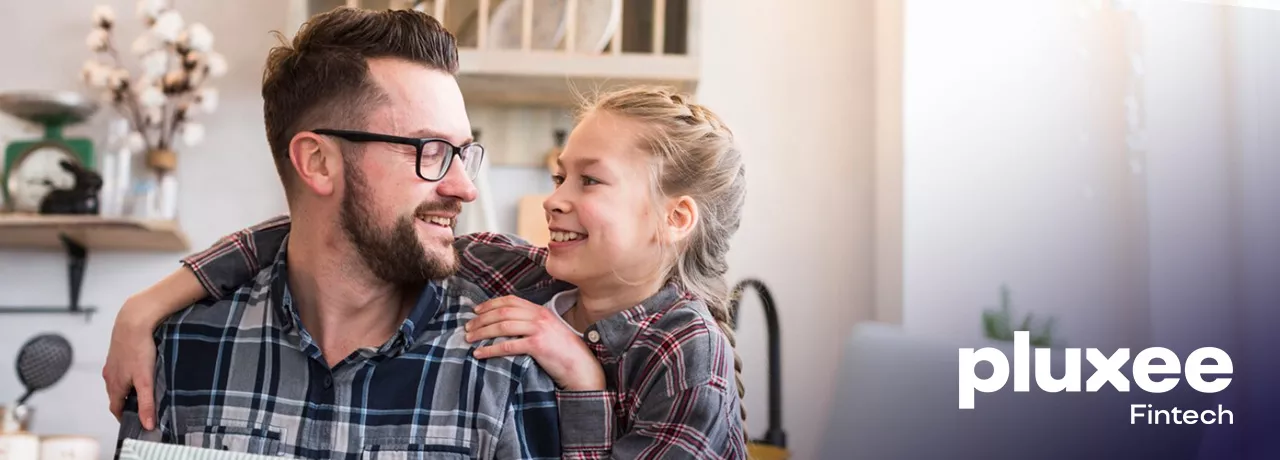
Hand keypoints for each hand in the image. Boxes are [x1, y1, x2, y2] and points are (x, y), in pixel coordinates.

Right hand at [103, 295, 159, 429]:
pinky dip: (129, 373)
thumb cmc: (139, 348)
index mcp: (114, 384)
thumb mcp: (145, 380)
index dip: (124, 416)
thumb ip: (147, 403)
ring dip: (127, 388)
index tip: (134, 422)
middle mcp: (110, 375)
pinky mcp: (118, 352)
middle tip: (142, 407)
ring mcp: (113, 363)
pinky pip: (122, 368)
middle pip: (117, 395)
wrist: (133, 320)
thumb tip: (147, 425)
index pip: (115, 408)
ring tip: (143, 390)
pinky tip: (140, 369)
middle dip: (127, 403)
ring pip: (118, 381)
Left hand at [465, 296, 604, 390]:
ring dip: (482, 332)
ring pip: (503, 326)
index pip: (510, 300)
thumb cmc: (564, 351)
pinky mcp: (537, 346)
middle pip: (503, 312)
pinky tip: (480, 353)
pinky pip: (508, 346)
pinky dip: (490, 349)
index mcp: (540, 310)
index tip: (476, 311)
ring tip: (469, 339)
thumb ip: (532, 323)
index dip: (490, 304)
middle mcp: (538, 317)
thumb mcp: (550, 329)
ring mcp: (538, 330)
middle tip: (467, 327)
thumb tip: (508, 325)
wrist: (581, 365)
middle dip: (481, 319)